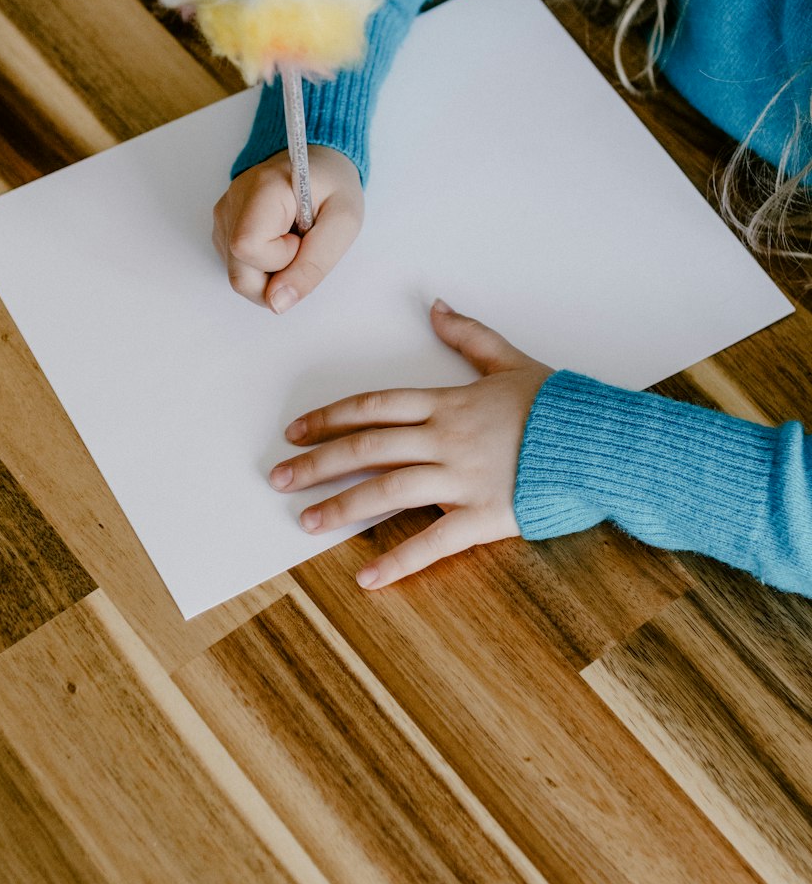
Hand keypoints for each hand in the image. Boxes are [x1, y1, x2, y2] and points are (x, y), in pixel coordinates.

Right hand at [213, 146, 362, 311]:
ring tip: (293, 241)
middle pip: (238, 274)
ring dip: (271, 273)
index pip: (246, 248)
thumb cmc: (333, 187)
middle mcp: (233, 201)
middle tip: (301, 249)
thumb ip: (313, 266)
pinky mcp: (223, 227)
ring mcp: (224, 215)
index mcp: (262, 190)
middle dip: (276, 279)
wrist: (318, 162)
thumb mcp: (343, 224)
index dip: (279, 259)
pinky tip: (279, 242)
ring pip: (238, 276)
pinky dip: (263, 266)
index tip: (301, 239)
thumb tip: (277, 304)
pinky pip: (239, 267)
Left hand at [269, 300, 553, 587]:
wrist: (603, 444)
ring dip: (343, 506)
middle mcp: (446, 439)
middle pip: (368, 447)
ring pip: (388, 490)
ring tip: (306, 522)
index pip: (375, 407)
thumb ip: (470, 337)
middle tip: (279, 477)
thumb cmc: (560, 407)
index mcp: (449, 402)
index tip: (296, 430)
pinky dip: (398, 561)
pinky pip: (433, 542)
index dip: (331, 417)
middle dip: (319, 463)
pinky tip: (367, 577)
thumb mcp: (511, 362)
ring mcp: (462, 479)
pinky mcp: (484, 516)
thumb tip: (436, 306)